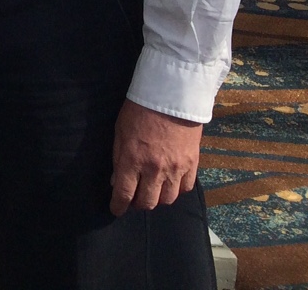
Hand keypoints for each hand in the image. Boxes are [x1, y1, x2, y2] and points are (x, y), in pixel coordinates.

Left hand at [110, 99, 200, 214]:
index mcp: (132, 160)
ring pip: (168, 200)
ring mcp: (175, 169)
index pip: (124, 194)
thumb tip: (116, 181)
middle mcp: (154, 169)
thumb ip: (118, 158)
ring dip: (158, 199)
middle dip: (137, 205)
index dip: (118, 206)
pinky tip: (170, 184)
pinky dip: (176, 190)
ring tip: (152, 192)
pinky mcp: (192, 165)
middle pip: (147, 202)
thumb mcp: (119, 132)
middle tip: (133, 200)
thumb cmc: (139, 111)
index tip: (116, 210)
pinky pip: (185, 189)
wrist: (171, 97)